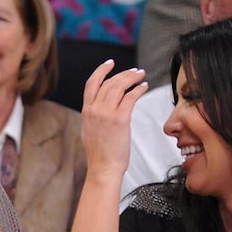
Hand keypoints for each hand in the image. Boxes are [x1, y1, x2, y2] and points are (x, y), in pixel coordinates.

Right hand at [81, 60, 147, 180]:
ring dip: (132, 78)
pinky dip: (139, 89)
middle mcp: (95, 110)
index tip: (109, 63)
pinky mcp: (120, 119)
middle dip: (123, 73)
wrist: (103, 168)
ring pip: (119, 86)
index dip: (101, 71)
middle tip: (135, 71)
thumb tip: (101, 109)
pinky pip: (131, 97)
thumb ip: (94, 117)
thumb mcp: (89, 131)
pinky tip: (144, 87)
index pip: (91, 84)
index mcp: (86, 112)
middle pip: (109, 82)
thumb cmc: (100, 155)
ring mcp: (106, 114)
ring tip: (141, 75)